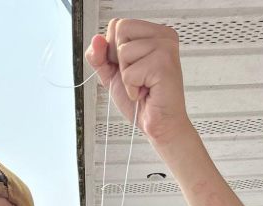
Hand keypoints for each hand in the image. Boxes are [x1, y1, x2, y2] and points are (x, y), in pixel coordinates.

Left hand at [85, 19, 191, 146]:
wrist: (159, 125)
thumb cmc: (142, 100)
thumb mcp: (112, 73)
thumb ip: (99, 55)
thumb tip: (96, 39)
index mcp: (154, 32)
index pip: (118, 24)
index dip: (114, 50)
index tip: (132, 67)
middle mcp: (163, 35)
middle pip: (120, 29)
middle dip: (120, 61)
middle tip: (138, 77)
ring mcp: (165, 48)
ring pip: (123, 51)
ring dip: (127, 77)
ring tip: (143, 85)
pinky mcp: (164, 64)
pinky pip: (129, 72)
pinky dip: (132, 89)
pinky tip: (146, 92)